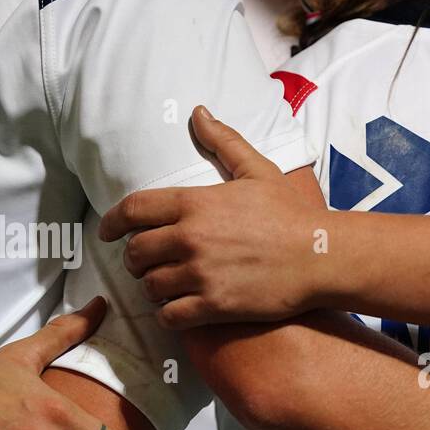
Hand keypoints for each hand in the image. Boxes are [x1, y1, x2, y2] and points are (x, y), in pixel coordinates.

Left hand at [101, 105, 327, 329]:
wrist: (321, 256)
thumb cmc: (291, 214)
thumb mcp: (257, 170)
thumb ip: (223, 141)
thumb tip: (198, 113)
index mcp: (194, 203)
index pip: (132, 210)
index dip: (112, 223)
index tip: (108, 233)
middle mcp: (190, 238)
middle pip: (136, 253)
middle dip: (135, 260)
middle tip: (146, 264)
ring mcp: (200, 274)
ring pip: (151, 287)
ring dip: (153, 288)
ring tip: (164, 288)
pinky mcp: (214, 306)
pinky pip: (170, 316)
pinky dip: (168, 315)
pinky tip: (178, 311)